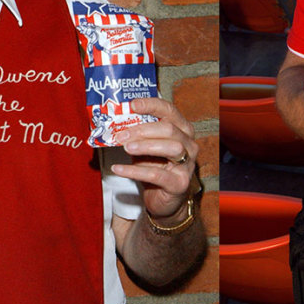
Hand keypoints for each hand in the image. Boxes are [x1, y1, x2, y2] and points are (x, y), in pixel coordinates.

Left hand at [111, 97, 197, 222]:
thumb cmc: (156, 167)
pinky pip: (157, 175)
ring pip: (171, 148)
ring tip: (126, 148)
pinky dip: (135, 171)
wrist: (164, 199)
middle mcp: (189, 144)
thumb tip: (113, 123)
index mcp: (182, 129)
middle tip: (121, 134)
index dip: (152, 105)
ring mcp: (187, 164)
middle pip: (169, 129)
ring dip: (145, 146)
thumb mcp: (146, 146)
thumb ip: (137, 134)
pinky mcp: (179, 183)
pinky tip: (119, 169)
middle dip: (142, 130)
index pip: (170, 110)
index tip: (132, 104)